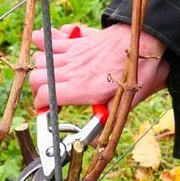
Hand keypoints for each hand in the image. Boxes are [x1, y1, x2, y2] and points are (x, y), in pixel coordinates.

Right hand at [30, 23, 168, 109]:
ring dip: (42, 67)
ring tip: (52, 75)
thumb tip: (94, 143)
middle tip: (48, 95)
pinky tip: (56, 50)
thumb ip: (106, 121)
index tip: (47, 111)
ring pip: (40, 58)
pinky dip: (47, 42)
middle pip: (36, 77)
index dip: (41, 106)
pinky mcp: (76, 40)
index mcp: (82, 87)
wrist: (142, 40)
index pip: (45, 96)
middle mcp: (72, 69)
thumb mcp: (124, 103)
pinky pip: (51, 37)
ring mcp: (72, 52)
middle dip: (37, 89)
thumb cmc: (136, 70)